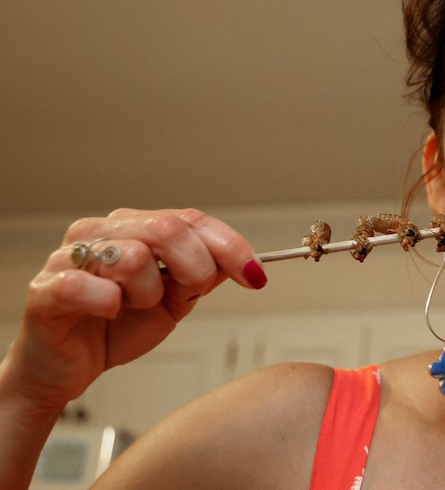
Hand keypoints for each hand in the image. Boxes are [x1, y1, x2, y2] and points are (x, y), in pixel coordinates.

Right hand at [4, 208, 266, 411]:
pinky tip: (107, 313)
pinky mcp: (46, 289)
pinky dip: (108, 304)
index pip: (192, 219)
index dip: (230, 246)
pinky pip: (87, 286)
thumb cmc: (116, 328)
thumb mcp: (174, 301)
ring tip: (133, 307)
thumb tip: (245, 260)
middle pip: (169, 228)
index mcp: (135, 226)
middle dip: (195, 267)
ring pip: (134, 257)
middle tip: (187, 294)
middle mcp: (102, 231)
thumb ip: (203, 275)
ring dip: (148, 293)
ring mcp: (70, 256)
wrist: (69, 369)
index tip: (254, 274)